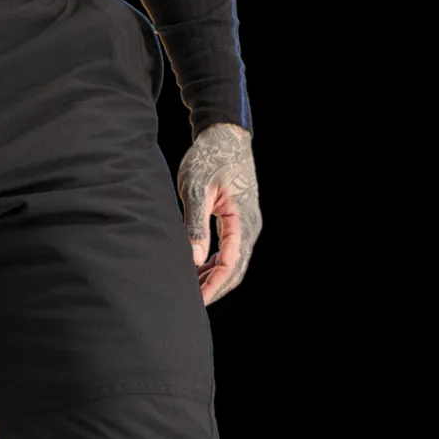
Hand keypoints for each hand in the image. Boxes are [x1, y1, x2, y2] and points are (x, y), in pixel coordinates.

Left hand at [176, 122, 260, 305]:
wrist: (224, 136)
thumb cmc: (208, 158)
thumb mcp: (196, 188)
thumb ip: (196, 224)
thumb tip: (194, 258)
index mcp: (242, 221)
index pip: (230, 265)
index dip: (212, 286)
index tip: (194, 301)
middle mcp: (250, 226)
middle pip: (235, 270)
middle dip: (213, 288)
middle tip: (188, 302)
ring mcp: (247, 224)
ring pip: (233, 262)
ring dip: (213, 277)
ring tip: (188, 287)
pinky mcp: (240, 220)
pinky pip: (230, 250)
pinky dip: (214, 263)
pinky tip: (196, 268)